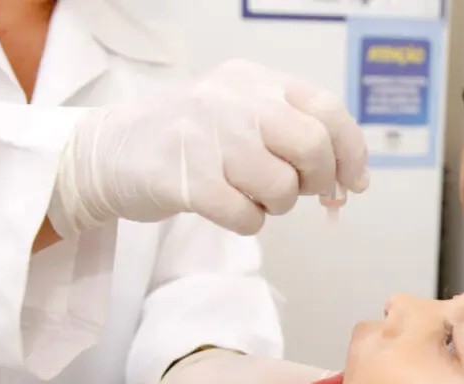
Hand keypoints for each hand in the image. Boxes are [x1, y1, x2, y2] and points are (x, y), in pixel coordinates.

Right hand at [50, 59, 368, 238]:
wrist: (110, 151)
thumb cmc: (190, 138)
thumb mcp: (242, 113)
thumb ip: (294, 134)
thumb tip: (350, 180)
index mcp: (255, 80)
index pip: (327, 109)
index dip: (351, 151)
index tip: (353, 181)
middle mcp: (234, 101)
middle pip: (313, 146)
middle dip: (318, 180)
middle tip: (302, 191)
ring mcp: (208, 138)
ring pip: (282, 188)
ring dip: (277, 205)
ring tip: (251, 195)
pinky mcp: (187, 180)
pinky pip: (247, 217)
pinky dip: (247, 222)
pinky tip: (227, 207)